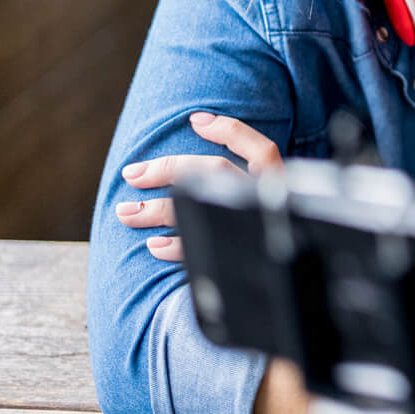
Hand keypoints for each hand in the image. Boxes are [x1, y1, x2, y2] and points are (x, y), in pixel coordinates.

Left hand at [114, 112, 282, 260]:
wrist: (289, 292)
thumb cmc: (266, 237)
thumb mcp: (268, 200)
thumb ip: (246, 173)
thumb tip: (201, 126)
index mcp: (281, 188)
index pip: (262, 150)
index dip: (230, 131)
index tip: (196, 121)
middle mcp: (269, 206)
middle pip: (218, 171)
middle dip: (168, 169)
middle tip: (132, 174)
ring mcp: (254, 232)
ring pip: (201, 206)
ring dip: (156, 209)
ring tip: (126, 212)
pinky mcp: (236, 261)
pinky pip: (202, 251)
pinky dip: (174, 246)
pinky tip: (154, 244)